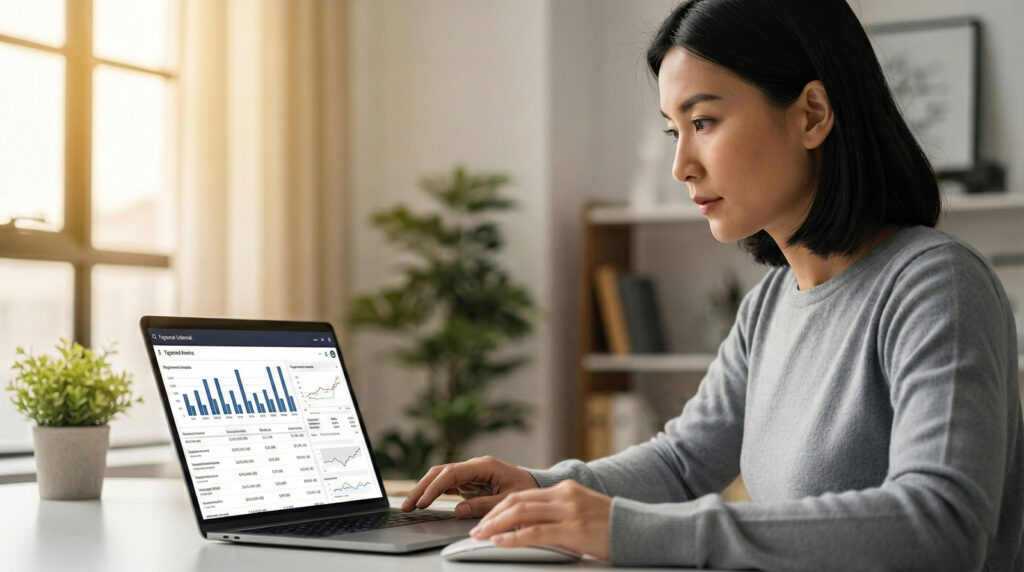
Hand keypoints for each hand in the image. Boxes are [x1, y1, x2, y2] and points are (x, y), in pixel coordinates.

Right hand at [400, 455, 538, 516]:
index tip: (423, 503)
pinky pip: (446, 484)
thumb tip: (458, 509)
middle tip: (407, 505)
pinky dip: (433, 492)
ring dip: (424, 489)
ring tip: (409, 505)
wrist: (534, 486)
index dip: (435, 487)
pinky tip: (422, 501)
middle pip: (440, 472)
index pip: (452, 473)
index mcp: (483, 465)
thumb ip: (484, 505)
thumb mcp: (508, 500)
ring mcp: (470, 472)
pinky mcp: (468, 481)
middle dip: (422, 488)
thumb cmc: (525, 490)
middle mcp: (474, 465)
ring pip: (440, 477)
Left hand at [469, 479, 611, 560]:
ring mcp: (569, 511)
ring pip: (521, 513)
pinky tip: (500, 542)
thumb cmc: (612, 527)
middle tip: (476, 529)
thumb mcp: (582, 513)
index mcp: (565, 490)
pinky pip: (536, 532)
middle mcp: (564, 495)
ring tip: (481, 536)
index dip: (499, 508)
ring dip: (496, 525)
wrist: (640, 530)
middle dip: (492, 516)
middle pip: (517, 501)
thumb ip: (558, 515)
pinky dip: (514, 537)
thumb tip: (529, 529)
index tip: (484, 520)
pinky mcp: (574, 529)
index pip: (522, 495)